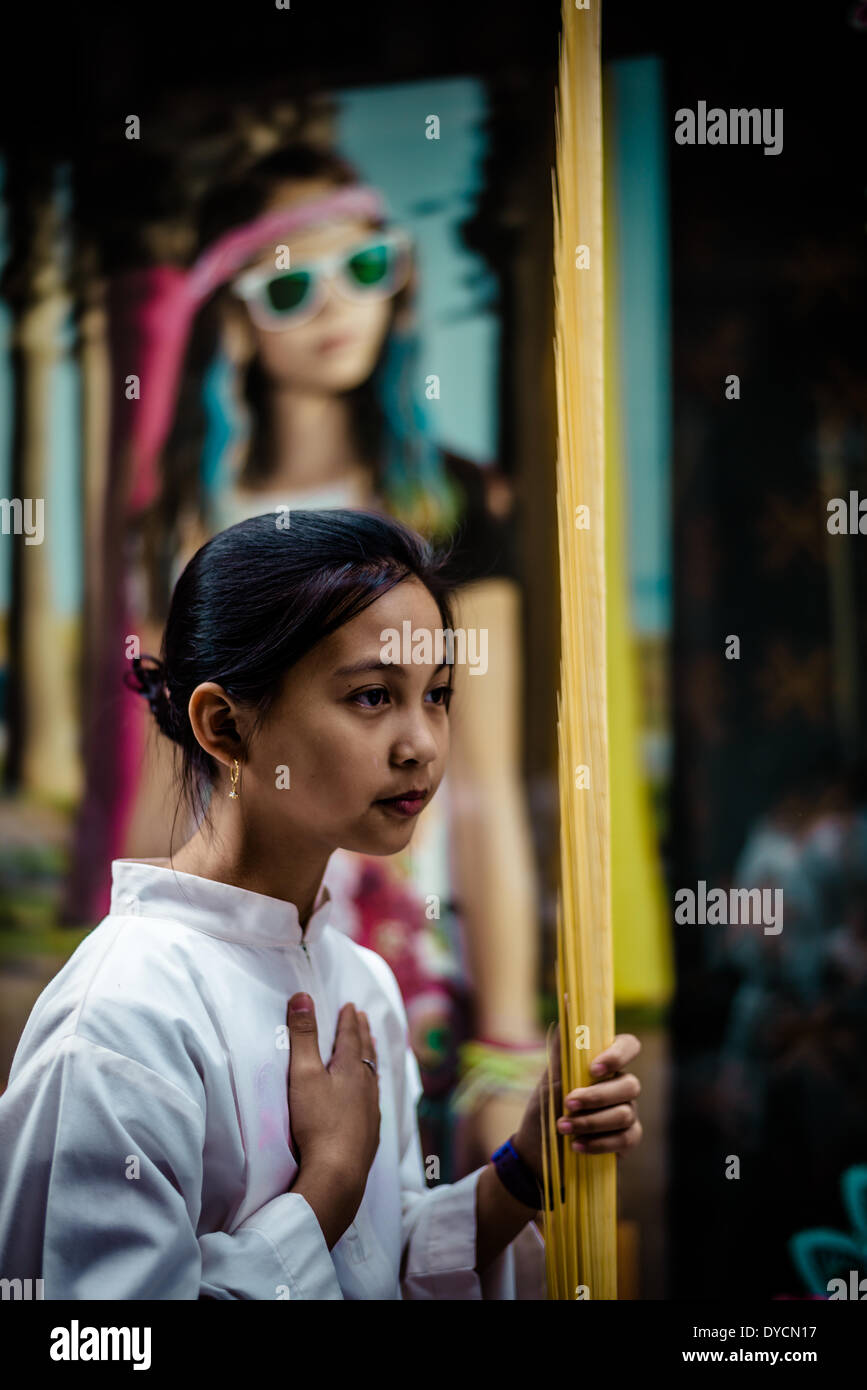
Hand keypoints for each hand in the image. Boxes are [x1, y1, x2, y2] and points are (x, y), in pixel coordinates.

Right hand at [285, 993, 380, 1245]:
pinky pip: (374, 1101)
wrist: (338, 1172)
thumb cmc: (317, 1122)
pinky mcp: (370, 1134)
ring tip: (370, 1049)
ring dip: (369, 1058)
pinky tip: (370, 1097)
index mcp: (350, 1069)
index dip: (348, 1020)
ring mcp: (371, 1111)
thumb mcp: (303, 1074)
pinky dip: (371, 1088)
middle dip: (362, 1034)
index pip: (350, 1036)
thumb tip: (302, 996)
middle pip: (365, 1053)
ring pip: (372, 1077)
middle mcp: (366, 1086)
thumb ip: (303, 1036)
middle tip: (363, 1019)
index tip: (350, 1005)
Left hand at [514, 1029, 642, 1178]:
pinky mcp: (626, 1140)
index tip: (592, 1069)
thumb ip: (565, 1043)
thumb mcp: (551, 1074)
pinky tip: (576, 1145)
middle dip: (596, 1096)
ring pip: (625, 1114)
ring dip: (591, 1121)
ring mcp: (628, 1112)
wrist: (537, 1148)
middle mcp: (623, 1085)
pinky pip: (626, 1139)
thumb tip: (568, 1000)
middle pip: (630, 1085)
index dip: (618, 1055)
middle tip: (568, 1103)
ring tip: (562, 1127)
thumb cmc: (547, 1105)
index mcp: (607, 1063)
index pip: (630, 1046)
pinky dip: (599, 1143)